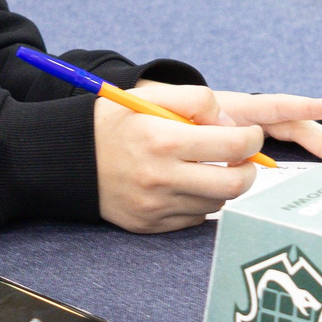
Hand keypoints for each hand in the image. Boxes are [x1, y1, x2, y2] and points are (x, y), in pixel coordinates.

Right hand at [94, 84, 321, 233]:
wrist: (69, 160)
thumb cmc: (115, 122)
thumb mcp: (150, 95)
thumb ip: (196, 100)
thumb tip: (230, 123)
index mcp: (163, 140)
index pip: (234, 145)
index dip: (252, 138)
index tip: (250, 133)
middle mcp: (161, 178)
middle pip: (235, 184)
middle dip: (249, 169)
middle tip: (244, 158)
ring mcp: (156, 206)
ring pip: (218, 203)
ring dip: (224, 185)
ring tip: (209, 166)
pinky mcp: (151, 225)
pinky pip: (195, 218)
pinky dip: (200, 201)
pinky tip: (187, 184)